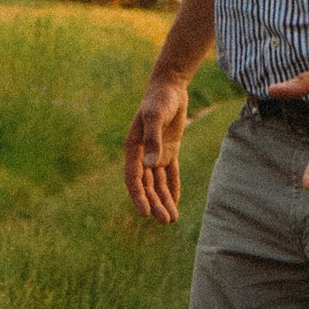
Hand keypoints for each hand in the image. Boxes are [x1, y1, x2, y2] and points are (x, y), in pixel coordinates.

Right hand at [125, 71, 191, 220]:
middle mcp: (142, 154)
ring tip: (171, 219)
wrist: (169, 87)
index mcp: (133, 148)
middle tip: (165, 221)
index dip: (138, 196)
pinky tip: (175, 202)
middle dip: (155, 203)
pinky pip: (169, 174)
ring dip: (163, 200)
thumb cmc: (159, 100)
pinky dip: (172, 187)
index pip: (133, 178)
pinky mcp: (169, 151)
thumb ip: (153, 140)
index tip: (145, 213)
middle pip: (147, 185)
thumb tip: (151, 165)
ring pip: (158, 183)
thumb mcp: (155, 117)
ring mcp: (155, 153)